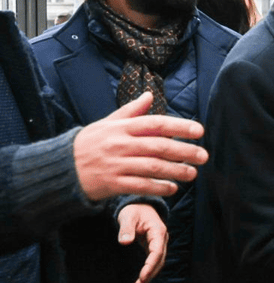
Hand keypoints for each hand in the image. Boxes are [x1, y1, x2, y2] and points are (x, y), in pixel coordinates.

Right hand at [73, 92, 207, 201]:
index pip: (155, 124)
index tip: (199, 131)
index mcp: (121, 128)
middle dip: (185, 151)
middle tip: (204, 155)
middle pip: (159, 146)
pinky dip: (158, 187)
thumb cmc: (89, 143)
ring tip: (193, 173)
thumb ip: (130, 111)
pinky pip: (140, 186)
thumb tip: (149, 95)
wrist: (61, 168)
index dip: (179, 126)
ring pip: (152, 167)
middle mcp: (120, 144)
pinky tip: (173, 188)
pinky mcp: (112, 183)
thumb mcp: (106, 123)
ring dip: (176, 171)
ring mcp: (116, 164)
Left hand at [117, 203, 168, 282]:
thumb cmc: (134, 209)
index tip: (142, 276)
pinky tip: (141, 280)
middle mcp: (161, 238)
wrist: (139, 204)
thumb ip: (126, 229)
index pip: (157, 251)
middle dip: (150, 274)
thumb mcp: (128, 216)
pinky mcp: (153, 246)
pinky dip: (148, 270)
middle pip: (159, 260)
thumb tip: (124, 242)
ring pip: (158, 262)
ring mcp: (158, 243)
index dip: (151, 265)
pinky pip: (153, 261)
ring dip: (149, 275)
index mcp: (158, 231)